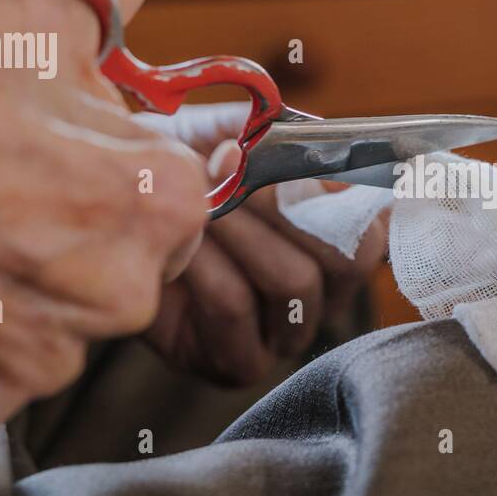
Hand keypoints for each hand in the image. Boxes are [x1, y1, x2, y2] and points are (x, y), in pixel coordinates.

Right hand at [0, 0, 208, 441]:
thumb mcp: (25, 9)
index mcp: (157, 200)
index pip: (178, 200)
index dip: (117, 173)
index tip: (60, 158)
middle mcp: (119, 294)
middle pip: (120, 270)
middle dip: (72, 235)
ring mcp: (40, 358)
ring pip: (56, 330)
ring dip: (17, 295)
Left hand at [138, 104, 388, 385]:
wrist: (117, 212)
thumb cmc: (182, 169)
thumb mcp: (227, 133)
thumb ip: (270, 134)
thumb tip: (291, 148)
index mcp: (341, 239)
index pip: (379, 227)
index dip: (343, 193)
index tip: (290, 159)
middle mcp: (327, 294)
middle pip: (346, 259)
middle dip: (282, 205)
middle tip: (226, 169)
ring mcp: (288, 335)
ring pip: (292, 280)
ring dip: (236, 229)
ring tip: (195, 202)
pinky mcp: (240, 362)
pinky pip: (236, 307)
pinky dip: (203, 265)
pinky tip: (179, 247)